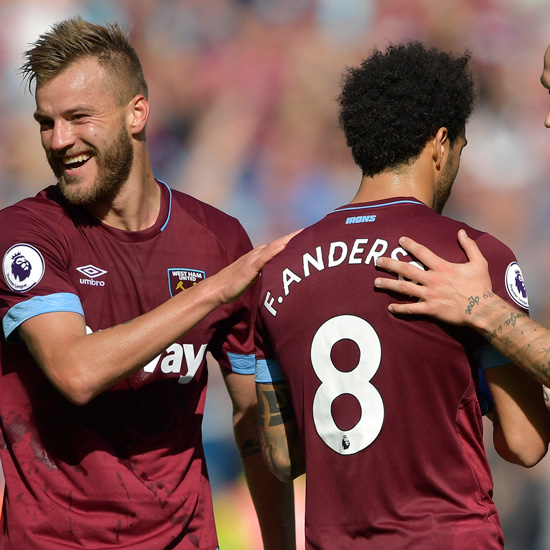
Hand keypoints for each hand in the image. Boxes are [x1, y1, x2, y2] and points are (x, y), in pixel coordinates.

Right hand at [214, 229, 301, 303]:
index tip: (308, 235)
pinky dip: (274, 251)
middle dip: (295, 236)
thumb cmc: (234, 284)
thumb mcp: (255, 277)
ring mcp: (253, 259)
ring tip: (303, 234)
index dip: (293, 239)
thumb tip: (278, 275)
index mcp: (259, 256)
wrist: (216, 288)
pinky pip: (263, 258)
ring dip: (288, 240)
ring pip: (273, 247)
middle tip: (312, 230)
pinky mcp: (249, 268)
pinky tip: (283, 247)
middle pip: (280, 242)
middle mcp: (257, 254)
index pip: (280, 245)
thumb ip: (265, 272)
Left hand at [374, 229, 492, 325]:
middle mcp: (433, 279)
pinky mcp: (431, 309)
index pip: (422, 252)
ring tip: (375, 283)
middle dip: (390, 264)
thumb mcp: (478, 263)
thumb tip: (462, 232)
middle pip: (406, 269)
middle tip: (377, 261)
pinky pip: (411, 309)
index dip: (410, 245)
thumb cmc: (481, 286)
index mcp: (442, 267)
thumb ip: (470, 246)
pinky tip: (390, 307)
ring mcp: (430, 295)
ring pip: (404, 288)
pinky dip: (399, 309)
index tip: (400, 240)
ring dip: (388, 285)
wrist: (483, 309)